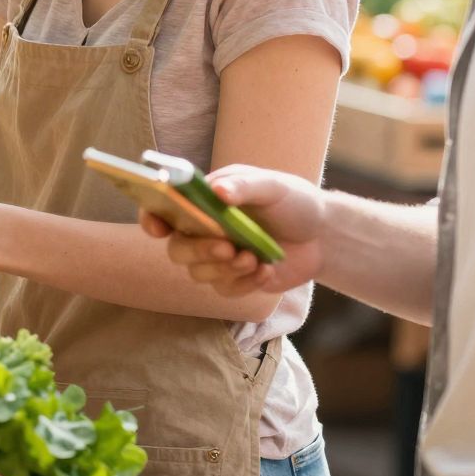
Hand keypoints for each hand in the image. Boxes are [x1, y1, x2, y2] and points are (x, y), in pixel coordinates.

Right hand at [139, 165, 328, 297]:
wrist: (323, 235)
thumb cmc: (294, 202)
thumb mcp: (273, 186)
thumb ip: (244, 187)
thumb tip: (217, 191)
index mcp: (204, 203)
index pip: (163, 210)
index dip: (151, 219)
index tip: (157, 228)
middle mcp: (204, 231)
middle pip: (177, 249)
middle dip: (199, 251)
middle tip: (227, 247)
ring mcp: (218, 258)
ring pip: (199, 273)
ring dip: (226, 268)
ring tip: (254, 257)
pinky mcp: (235, 280)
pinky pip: (225, 289)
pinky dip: (245, 282)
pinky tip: (265, 268)